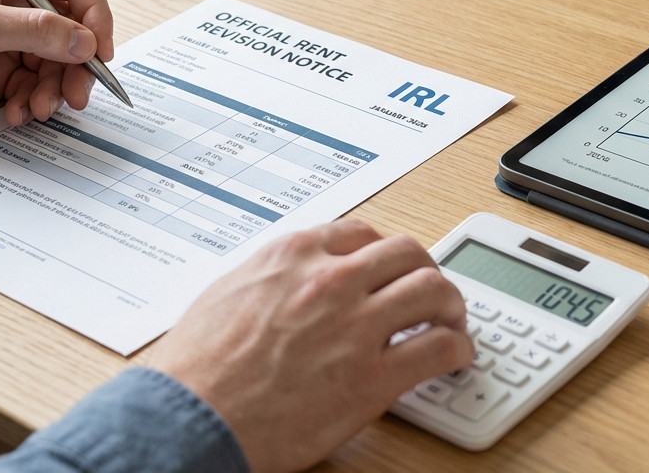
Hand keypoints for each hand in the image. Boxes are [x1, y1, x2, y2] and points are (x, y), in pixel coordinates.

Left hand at [0, 0, 113, 124]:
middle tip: (78, 94)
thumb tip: (85, 42)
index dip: (95, 14)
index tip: (100, 49)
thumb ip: (33, 31)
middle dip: (78, 64)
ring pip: (58, 63)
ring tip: (38, 109)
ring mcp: (8, 37)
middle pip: (73, 28)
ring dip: (55, 89)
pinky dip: (32, 102)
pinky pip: (35, 87)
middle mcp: (15, 1)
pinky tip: (16, 114)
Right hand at [149, 219, 472, 472]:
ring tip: (450, 323)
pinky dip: (457, 349)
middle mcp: (330, 279)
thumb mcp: (228, 293)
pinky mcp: (372, 378)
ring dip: (450, 305)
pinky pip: (439, 348)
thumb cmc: (197, 366)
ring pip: (434, 290)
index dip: (383, 254)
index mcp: (294, 255)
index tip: (388, 270)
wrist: (191, 415)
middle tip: (429, 294)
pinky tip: (453, 358)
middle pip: (407, 254)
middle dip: (424, 272)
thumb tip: (288, 283)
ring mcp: (355, 326)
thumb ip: (270, 279)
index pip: (361, 233)